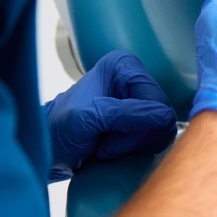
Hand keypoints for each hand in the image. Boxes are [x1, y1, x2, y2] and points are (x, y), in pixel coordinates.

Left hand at [44, 50, 176, 181]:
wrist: (50, 147)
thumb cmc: (61, 129)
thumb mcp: (89, 118)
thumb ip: (126, 114)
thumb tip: (166, 116)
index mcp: (124, 66)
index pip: (156, 100)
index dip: (138, 126)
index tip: (108, 138)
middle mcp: (135, 78)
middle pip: (162, 115)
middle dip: (135, 137)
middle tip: (107, 145)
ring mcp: (139, 100)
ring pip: (163, 129)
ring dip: (135, 145)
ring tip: (108, 147)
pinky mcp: (141, 119)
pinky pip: (158, 138)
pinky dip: (137, 149)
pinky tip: (116, 149)